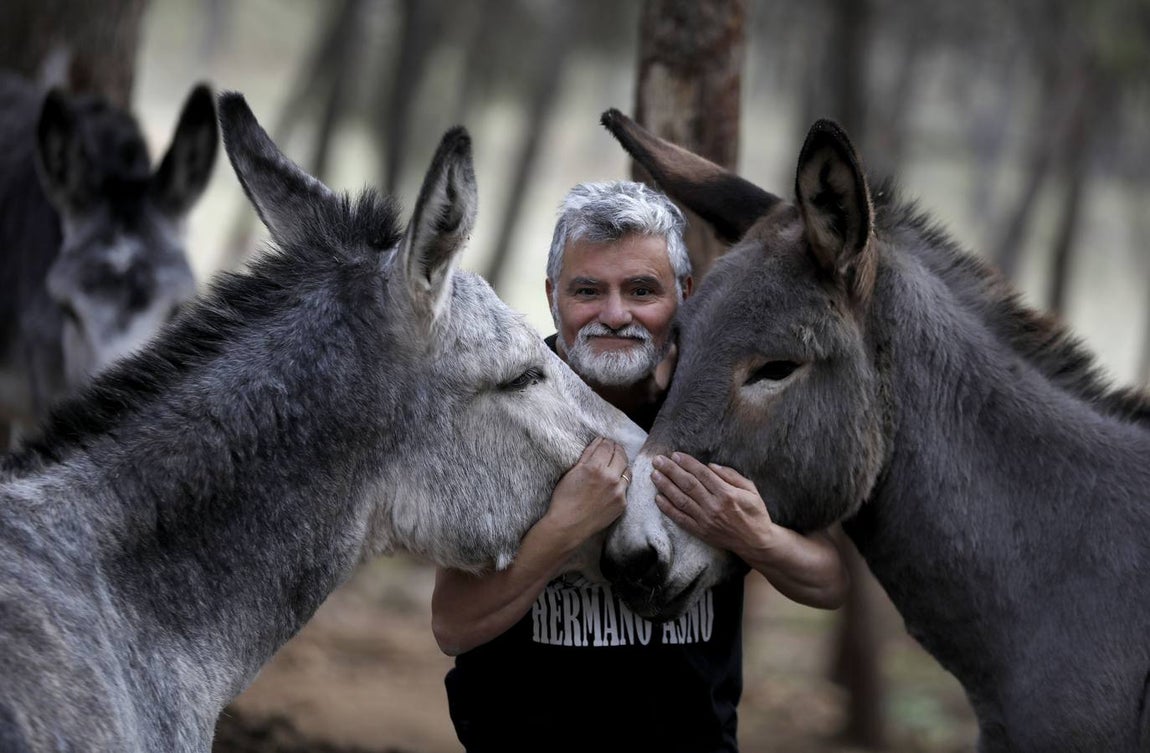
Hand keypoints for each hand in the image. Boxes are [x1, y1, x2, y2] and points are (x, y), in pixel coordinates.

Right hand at [543, 437, 630, 544]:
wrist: (568, 526)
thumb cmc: (564, 499)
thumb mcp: (572, 472)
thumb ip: (588, 454)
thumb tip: (599, 441)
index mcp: (596, 467)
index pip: (607, 446)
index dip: (606, 441)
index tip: (605, 441)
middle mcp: (611, 478)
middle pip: (621, 455)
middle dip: (617, 449)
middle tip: (613, 448)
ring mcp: (619, 492)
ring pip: (627, 471)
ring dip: (622, 465)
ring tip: (615, 465)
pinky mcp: (622, 504)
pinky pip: (625, 488)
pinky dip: (620, 483)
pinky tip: (612, 484)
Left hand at [651, 452, 772, 558]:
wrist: (756, 542)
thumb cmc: (755, 513)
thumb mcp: (751, 490)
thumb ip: (731, 476)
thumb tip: (710, 466)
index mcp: (727, 494)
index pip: (702, 474)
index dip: (687, 463)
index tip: (675, 455)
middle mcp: (714, 506)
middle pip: (688, 484)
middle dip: (671, 470)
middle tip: (657, 460)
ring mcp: (705, 520)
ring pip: (681, 500)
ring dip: (666, 486)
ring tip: (654, 475)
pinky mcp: (700, 531)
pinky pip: (680, 519)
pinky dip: (668, 509)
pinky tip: (658, 498)